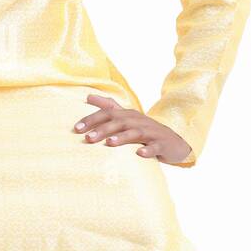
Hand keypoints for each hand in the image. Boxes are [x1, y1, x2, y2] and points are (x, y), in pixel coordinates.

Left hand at [72, 95, 191, 164]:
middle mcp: (138, 121)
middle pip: (119, 122)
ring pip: (136, 133)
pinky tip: (140, 154)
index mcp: (128, 115)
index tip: (77, 128)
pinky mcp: (162, 144)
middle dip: (103, 129)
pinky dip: (148, 150)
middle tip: (88, 138)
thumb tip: (88, 96)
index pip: (108, 113)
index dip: (92, 119)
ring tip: (109, 143)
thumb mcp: (127, 117)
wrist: (173, 142)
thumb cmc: (145, 130)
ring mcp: (151, 132)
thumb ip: (109, 106)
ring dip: (123, 137)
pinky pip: (155, 147)